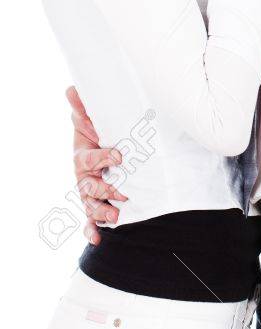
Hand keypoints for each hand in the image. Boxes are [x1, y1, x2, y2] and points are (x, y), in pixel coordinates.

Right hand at [66, 85, 125, 245]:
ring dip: (101, 212)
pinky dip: (92, 232)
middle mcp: (83, 178)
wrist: (106, 149)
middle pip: (88, 187)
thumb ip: (83, 107)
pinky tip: (98, 240)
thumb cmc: (99, 135)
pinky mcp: (96, 207)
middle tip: (122, 192)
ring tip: (115, 216)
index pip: (88, 159)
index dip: (103, 157)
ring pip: (90, 205)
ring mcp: (89, 194)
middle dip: (105, 189)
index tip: (120, 156)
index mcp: (82, 157)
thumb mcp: (92, 120)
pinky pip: (90, 222)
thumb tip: (71, 88)